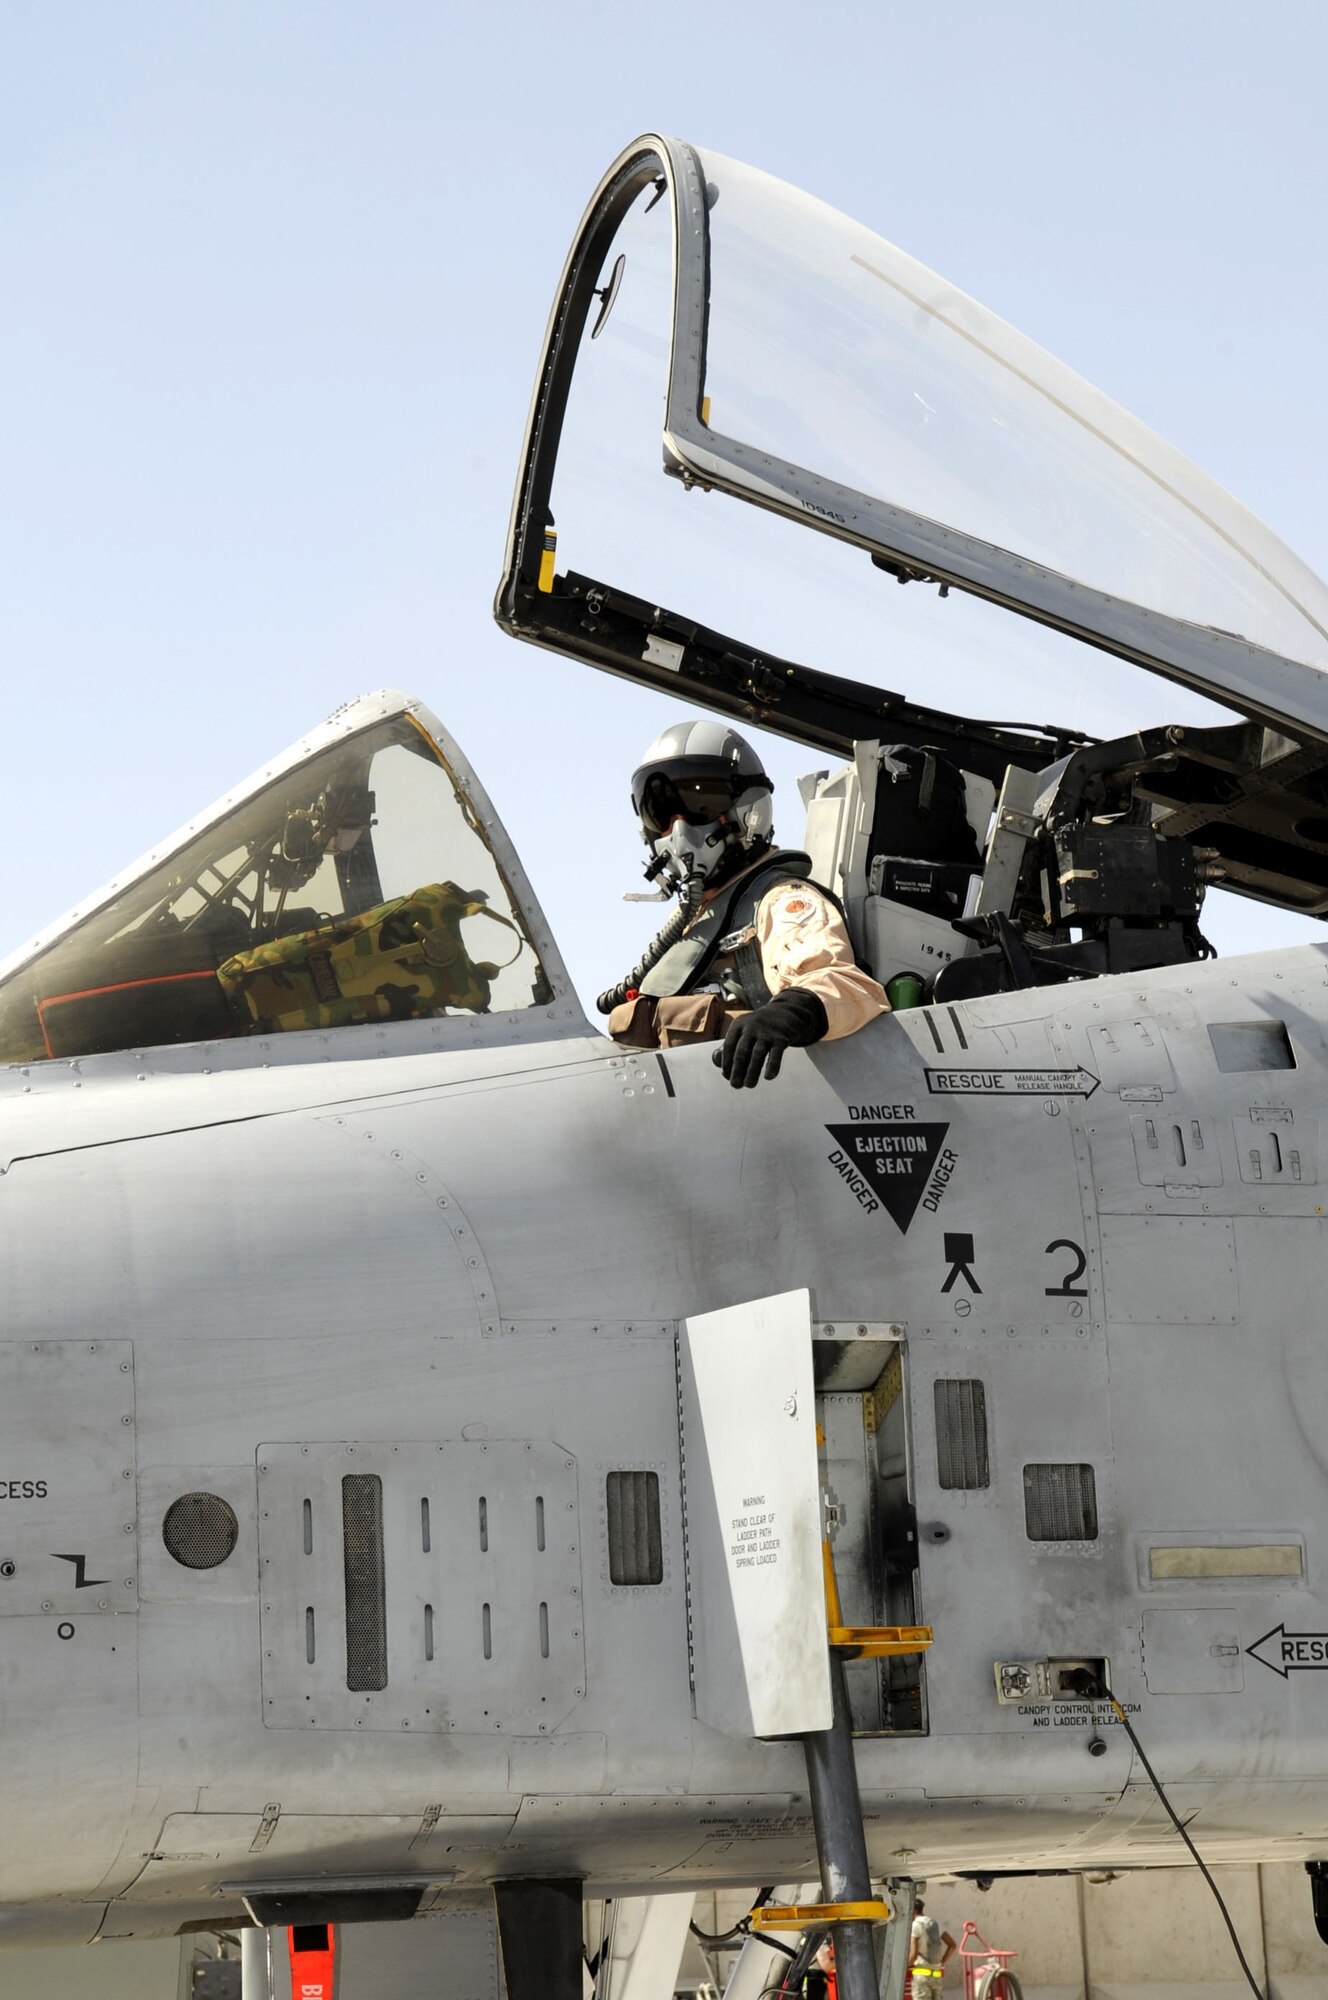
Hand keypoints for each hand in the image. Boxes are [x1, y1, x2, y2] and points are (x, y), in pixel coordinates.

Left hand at [712, 987, 827, 1087]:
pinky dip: (772, 1066)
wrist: (786, 1012)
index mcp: (739, 1025)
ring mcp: (767, 1031)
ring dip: (752, 1072)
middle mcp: (751, 1026)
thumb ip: (729, 1046)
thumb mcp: (743, 1031)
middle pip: (741, 1052)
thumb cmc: (759, 1028)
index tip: (727, 1076)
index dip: (726, 1063)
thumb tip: (717, 1064)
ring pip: (757, 1054)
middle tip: (735, 1085)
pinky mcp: (782, 1037)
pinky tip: (768, 1077)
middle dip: (737, 1070)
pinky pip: (776, 1054)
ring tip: (749, 1085)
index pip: (729, 1046)